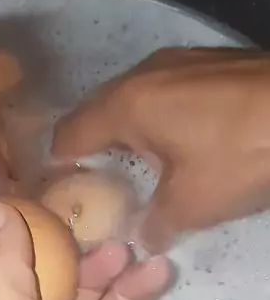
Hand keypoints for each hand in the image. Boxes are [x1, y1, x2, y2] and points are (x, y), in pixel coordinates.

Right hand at [53, 47, 269, 250]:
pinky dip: (161, 118)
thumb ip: (156, 223)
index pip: (69, 133)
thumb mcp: (193, 204)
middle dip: (94, 148)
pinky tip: (182, 143)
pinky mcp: (210, 62)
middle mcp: (143, 74)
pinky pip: (166, 92)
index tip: (59, 190)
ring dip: (131, 132)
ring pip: (135, 99)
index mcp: (126, 105)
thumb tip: (143, 238)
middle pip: (98, 112)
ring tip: (142, 168)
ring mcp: (179, 61)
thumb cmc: (241, 154)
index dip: (58, 164)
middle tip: (98, 186)